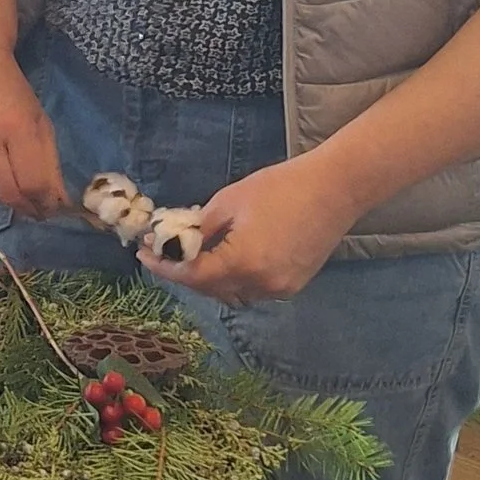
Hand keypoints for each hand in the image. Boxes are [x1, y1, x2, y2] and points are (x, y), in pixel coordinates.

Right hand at [0, 38, 71, 217]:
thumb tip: (55, 197)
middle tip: (40, 212)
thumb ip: (47, 158)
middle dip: (29, 209)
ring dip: (10, 202)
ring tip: (23, 201)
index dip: (47, 202)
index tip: (57, 208)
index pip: (33, 182)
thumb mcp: (39, 118)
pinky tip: (0, 183)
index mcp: (17, 128)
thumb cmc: (11, 87)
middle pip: (10, 194)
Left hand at [142, 154, 358, 306]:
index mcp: (242, 262)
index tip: (143, 254)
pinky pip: (252, 288)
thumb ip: (198, 228)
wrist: (336, 188)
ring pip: (231, 292)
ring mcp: (280, 289)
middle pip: (210, 288)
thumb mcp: (229, 202)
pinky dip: (234, 277)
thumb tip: (172, 239)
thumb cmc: (280, 187)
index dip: (164, 266)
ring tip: (193, 253)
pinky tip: (225, 257)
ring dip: (209, 278)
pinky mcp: (293, 285)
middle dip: (184, 272)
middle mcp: (261, 284)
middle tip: (164, 251)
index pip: (191, 275)